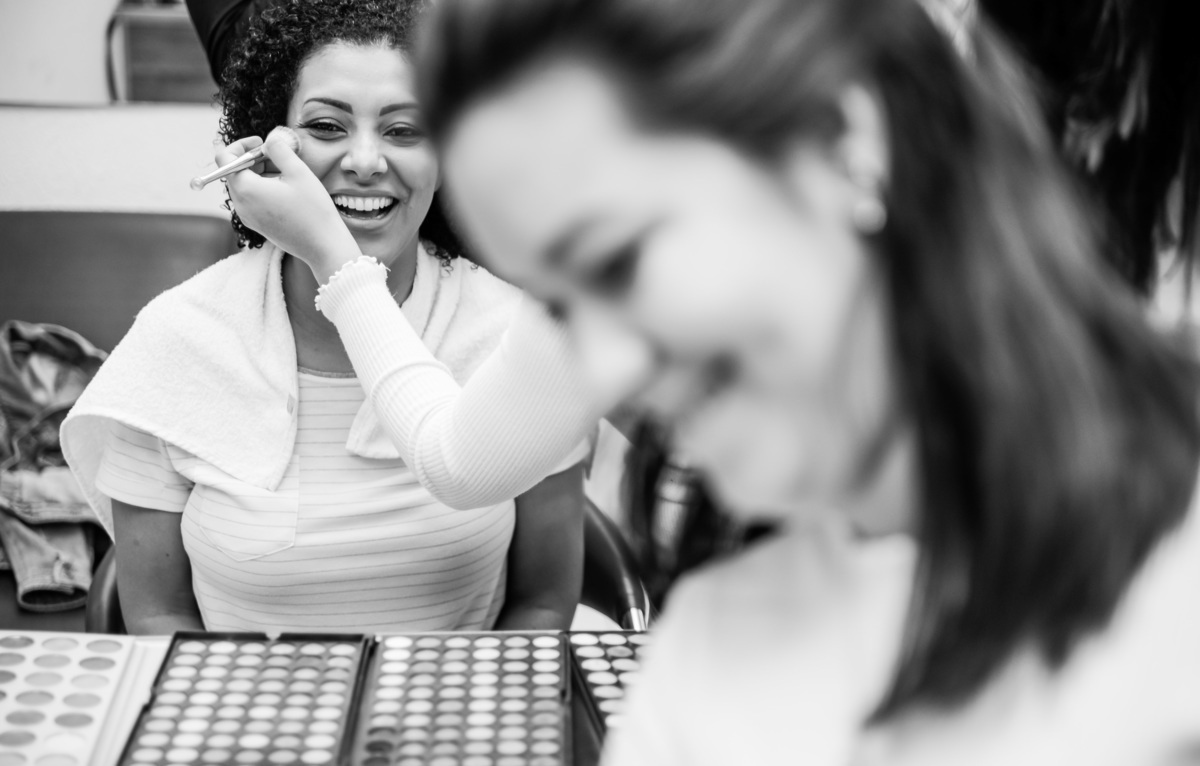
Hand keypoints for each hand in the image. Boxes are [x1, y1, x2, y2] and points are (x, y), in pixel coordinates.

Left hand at [217, 135, 361, 283]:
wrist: (323, 246)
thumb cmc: (313, 210)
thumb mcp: (298, 172)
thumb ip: (279, 149)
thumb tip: (269, 139)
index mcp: (246, 189)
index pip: (225, 157)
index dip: (240, 144)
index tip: (260, 142)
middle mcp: (241, 204)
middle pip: (234, 171)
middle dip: (253, 159)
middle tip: (278, 156)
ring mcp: (247, 217)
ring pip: (244, 185)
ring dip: (260, 173)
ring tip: (286, 173)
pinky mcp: (257, 224)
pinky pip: (251, 199)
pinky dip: (263, 188)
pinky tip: (286, 190)